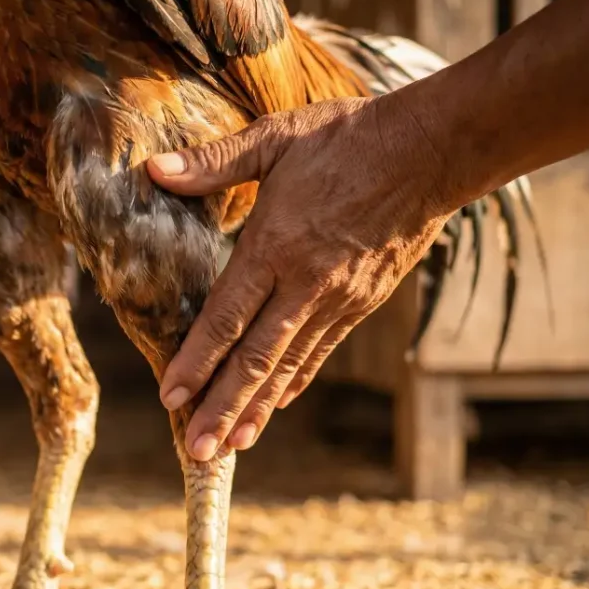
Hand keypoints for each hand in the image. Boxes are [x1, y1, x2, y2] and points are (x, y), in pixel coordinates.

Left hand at [149, 95, 453, 461]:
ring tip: (229, 447)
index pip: (226, 317)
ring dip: (256, 409)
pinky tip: (274, 407)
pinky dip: (294, 383)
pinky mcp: (361, 304)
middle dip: (221, 408)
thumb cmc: (349, 136)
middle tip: (195, 451)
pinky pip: (319, 352)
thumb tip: (154, 170)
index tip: (170, 398)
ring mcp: (337, 300)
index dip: (196, 362)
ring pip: (288, 366)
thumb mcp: (276, 137)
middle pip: (255, 358)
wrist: (434, 150)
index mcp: (275, 245)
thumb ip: (213, 163)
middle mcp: (305, 284)